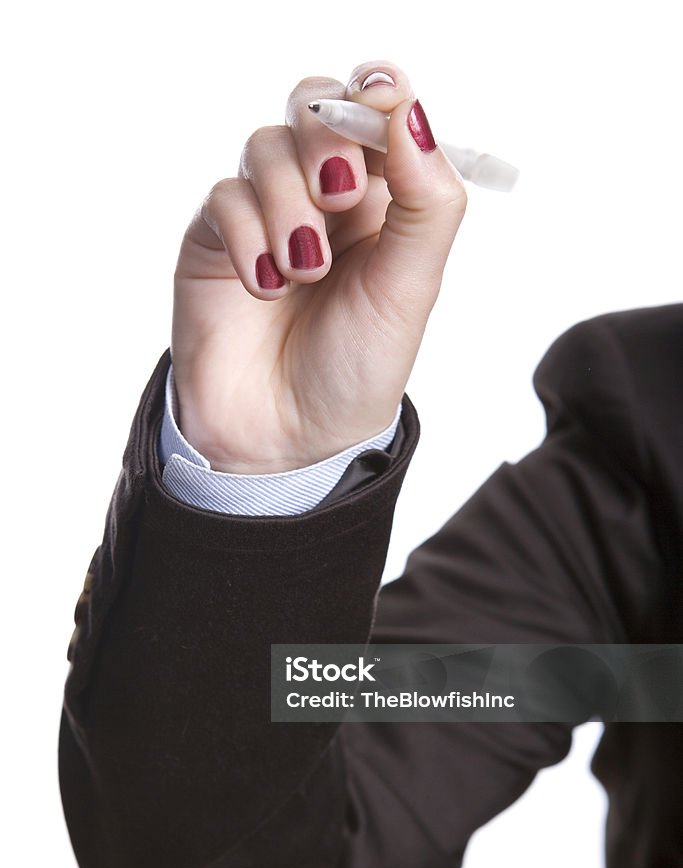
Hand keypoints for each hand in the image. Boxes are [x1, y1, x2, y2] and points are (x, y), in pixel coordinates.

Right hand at [171, 60, 466, 472]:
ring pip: (265, 146)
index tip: (383, 101)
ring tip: (304, 274)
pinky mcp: (216, 238)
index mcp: (383, 203)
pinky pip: (224, 197)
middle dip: (326, 140)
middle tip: (339, 195)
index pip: (378, 113)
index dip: (379, 95)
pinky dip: (248, 236)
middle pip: (314, 108)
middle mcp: (323, 199)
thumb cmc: (355, 370)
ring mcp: (265, 214)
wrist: (286, 439)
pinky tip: (265, 287)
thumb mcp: (410, 290)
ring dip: (288, 205)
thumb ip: (425, 202)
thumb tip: (413, 112)